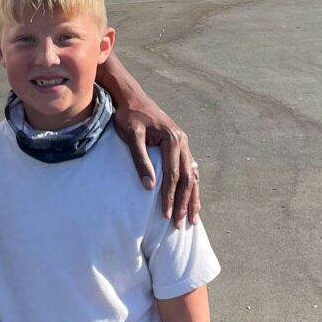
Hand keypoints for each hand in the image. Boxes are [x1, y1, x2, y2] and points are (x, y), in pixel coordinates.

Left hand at [112, 96, 199, 225]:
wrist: (131, 97)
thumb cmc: (129, 116)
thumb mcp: (132, 136)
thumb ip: (141, 160)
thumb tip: (149, 187)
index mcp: (172, 139)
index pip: (173, 175)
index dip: (169, 196)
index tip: (165, 215)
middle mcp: (182, 141)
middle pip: (187, 178)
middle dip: (184, 203)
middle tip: (180, 224)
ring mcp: (183, 143)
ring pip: (193, 175)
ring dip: (192, 198)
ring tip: (192, 218)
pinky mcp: (180, 145)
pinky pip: (190, 169)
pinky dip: (192, 185)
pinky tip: (193, 198)